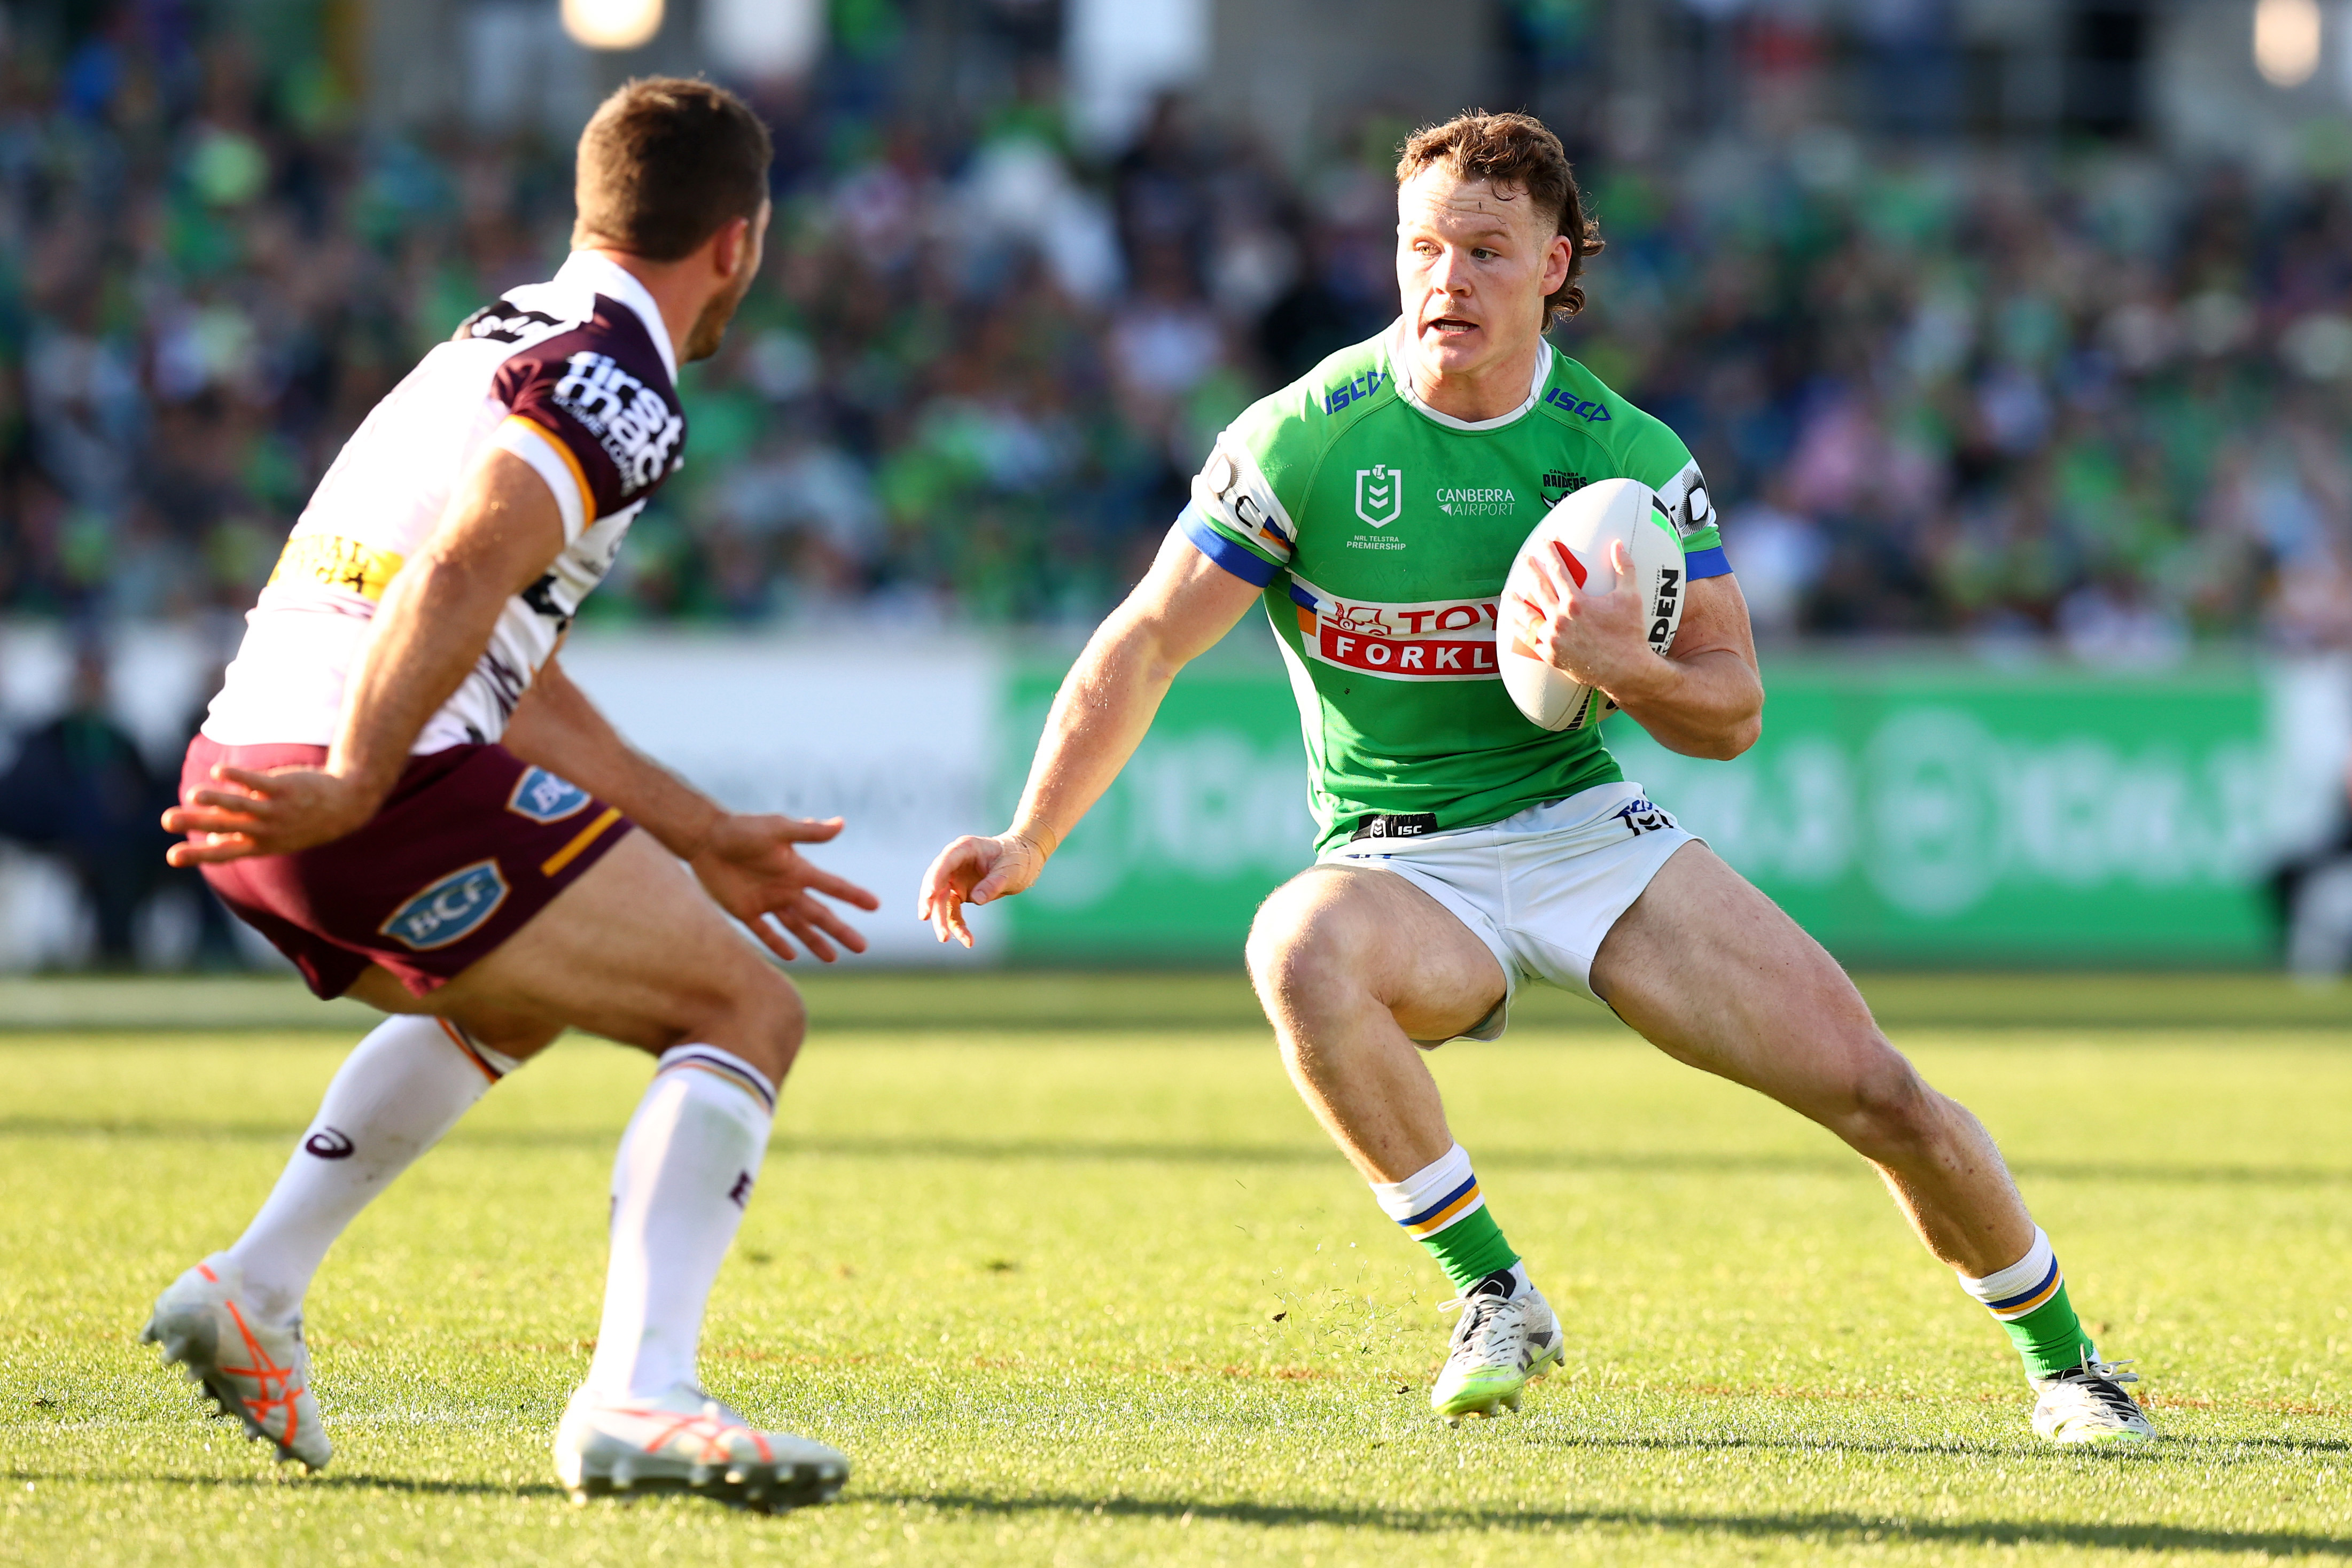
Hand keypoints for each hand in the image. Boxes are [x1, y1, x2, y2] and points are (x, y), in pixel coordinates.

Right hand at [162, 765, 385, 865]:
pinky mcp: (284, 789)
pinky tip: (219, 773)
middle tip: (167, 820)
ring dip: (217, 800)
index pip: (222, 853)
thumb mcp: (273, 836)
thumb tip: (213, 842)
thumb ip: (241, 837)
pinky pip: (259, 783)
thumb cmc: (301, 821)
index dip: (196, 855)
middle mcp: (265, 831)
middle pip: (224, 828)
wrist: (345, 806)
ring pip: (241, 807)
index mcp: (258, 845)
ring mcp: (275, 810)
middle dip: (195, 824)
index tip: (171, 857)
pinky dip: (239, 779)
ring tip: (194, 795)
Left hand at [689, 813, 880, 962]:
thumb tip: (840, 823)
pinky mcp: (744, 911)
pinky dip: (777, 944)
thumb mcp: (776, 829)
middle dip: (840, 931)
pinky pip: (765, 932)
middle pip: (819, 914)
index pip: (832, 886)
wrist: (705, 838)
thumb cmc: (742, 829)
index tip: (875, 905)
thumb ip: (807, 832)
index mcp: (798, 870)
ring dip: (815, 942)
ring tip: (834, 959)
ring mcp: (767, 901)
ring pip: (796, 927)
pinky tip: (792, 956)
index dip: (853, 896)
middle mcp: (787, 888)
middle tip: (862, 948)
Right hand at [917, 831, 1048, 948]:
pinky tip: (967, 941)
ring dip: (941, 920)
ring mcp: (955, 878)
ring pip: (941, 901)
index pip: (945, 862)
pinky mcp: (960, 893)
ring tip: (944, 939)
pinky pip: (953, 911)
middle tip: (926, 917)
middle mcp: (955, 863)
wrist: (1025, 861)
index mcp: (965, 848)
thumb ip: (993, 883)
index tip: (930, 894)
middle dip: (930, 901)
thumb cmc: (1018, 858)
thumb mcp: (1011, 869)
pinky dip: (957, 926)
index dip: (935, 877)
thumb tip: (976, 899)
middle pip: (936, 882)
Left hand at [1507, 536, 1664, 700]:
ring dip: (1516, 602)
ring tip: (1509, 592)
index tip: (1545, 542)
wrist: (1626, 670)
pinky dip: (1519, 630)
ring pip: (1526, 615)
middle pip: (1538, 587)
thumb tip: (1618, 544)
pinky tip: (1513, 622)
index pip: (1558, 570)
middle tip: (1525, 559)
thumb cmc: (1630, 634)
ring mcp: (1553, 638)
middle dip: (1530, 570)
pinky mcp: (1550, 655)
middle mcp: (1560, 619)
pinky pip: (1529, 640)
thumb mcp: (1631, 597)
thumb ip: (1624, 568)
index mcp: (1576, 602)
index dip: (1550, 553)